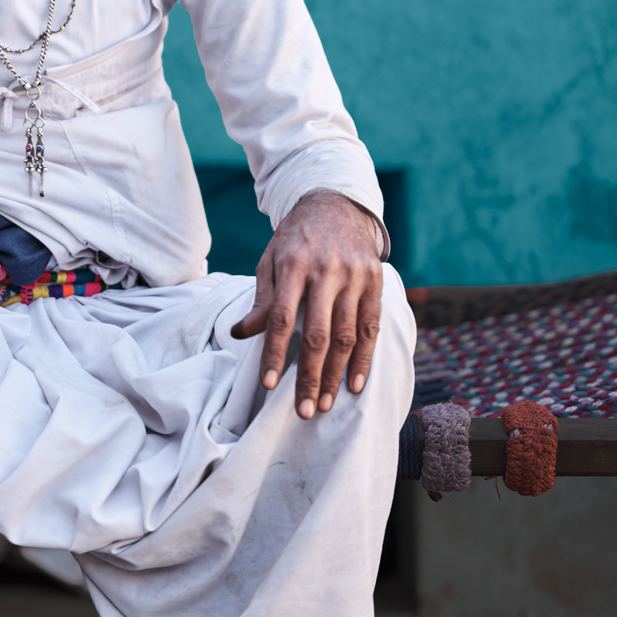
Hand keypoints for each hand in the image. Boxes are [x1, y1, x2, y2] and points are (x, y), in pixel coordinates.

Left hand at [229, 192, 383, 419]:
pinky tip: (356, 385)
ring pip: (348, 335)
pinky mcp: (375, 281)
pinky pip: (371, 327)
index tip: (270, 384)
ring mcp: (355, 276)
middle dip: (311, 376)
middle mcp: (327, 271)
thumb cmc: (295, 240)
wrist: (335, 205)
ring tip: (326, 404)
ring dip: (337, 375)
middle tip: (304, 410)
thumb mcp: (270, 261)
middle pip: (319, 334)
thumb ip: (262, 299)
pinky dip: (365, 359)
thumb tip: (241, 334)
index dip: (276, 353)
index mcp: (295, 266)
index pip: (282, 318)